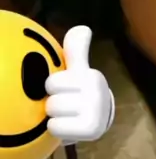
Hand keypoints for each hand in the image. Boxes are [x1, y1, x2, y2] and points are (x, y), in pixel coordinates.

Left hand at [45, 26, 114, 143]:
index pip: (52, 82)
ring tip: (68, 117)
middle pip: (52, 100)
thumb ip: (76, 50)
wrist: (99, 120)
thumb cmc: (82, 92)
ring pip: (53, 114)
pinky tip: (69, 129)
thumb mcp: (78, 71)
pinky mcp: (90, 130)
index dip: (54, 87)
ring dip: (55, 118)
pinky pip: (56, 128)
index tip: (67, 91)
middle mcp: (97, 94)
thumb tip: (82, 27)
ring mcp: (95, 113)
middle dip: (54, 103)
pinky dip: (58, 131)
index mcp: (92, 77)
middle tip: (67, 106)